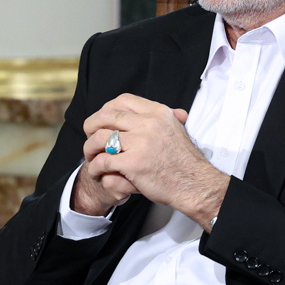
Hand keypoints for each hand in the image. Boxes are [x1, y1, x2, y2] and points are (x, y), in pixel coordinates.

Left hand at [80, 94, 228, 228]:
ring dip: (90, 148)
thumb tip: (166, 111)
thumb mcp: (177, 130)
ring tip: (91, 156)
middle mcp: (148, 124)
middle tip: (89, 137)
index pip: (123, 100)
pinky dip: (95, 167)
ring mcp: (140, 143)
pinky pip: (103, 160)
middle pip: (106, 116)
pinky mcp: (133, 163)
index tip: (102, 120)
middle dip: (91, 126)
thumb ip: (165, 119)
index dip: (107, 108)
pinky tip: (97, 171)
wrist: (194, 184)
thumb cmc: (184, 161)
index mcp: (158, 113)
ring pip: (100, 138)